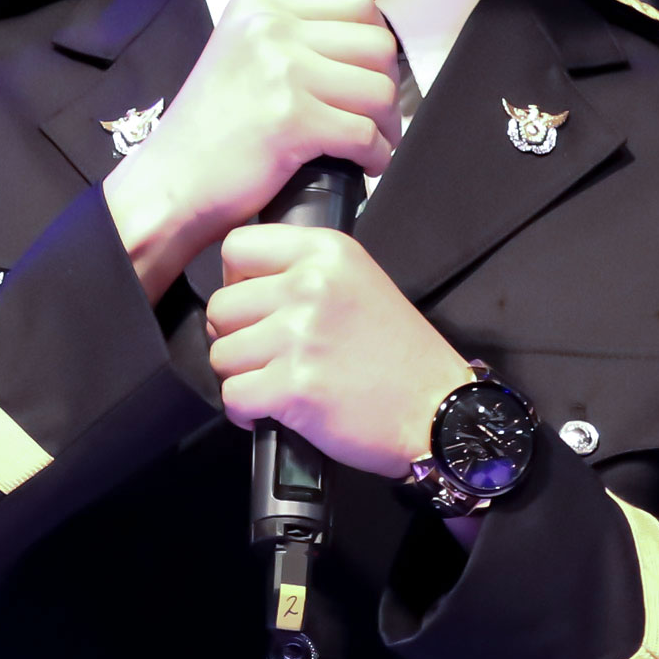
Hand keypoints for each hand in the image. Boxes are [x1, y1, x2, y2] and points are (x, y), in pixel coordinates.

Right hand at [104, 0, 401, 296]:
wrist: (167, 186)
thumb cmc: (209, 133)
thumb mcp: (242, 55)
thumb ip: (294, 38)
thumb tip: (367, 46)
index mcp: (261, 4)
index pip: (358, 3)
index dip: (375, 46)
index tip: (368, 78)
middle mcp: (271, 27)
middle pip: (377, 45)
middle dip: (387, 87)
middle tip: (376, 119)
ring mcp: (281, 70)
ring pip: (379, 90)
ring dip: (387, 126)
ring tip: (372, 145)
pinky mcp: (292, 119)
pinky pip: (366, 134)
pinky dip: (376, 156)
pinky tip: (364, 166)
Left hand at [206, 226, 473, 477]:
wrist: (437, 410)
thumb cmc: (398, 352)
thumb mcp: (357, 282)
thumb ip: (302, 270)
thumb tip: (239, 287)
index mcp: (325, 251)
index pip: (236, 247)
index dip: (235, 283)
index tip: (257, 308)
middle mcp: (310, 285)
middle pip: (221, 306)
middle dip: (235, 338)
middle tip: (268, 356)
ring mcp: (300, 335)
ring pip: (221, 354)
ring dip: (242, 377)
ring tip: (276, 383)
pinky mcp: (294, 385)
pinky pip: (233, 396)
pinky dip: (245, 411)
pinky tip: (271, 412)